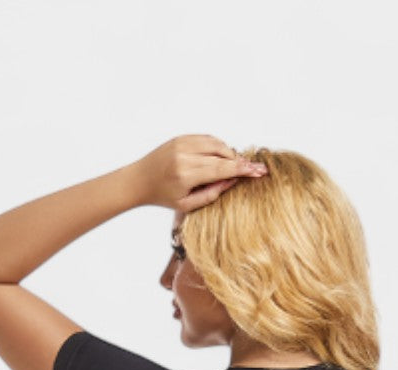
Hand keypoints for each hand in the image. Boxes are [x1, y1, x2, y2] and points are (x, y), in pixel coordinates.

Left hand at [132, 134, 268, 211]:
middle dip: (238, 160)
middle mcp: (185, 154)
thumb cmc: (162, 196)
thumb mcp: (187, 204)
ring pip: (216, 142)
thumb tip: (233, 180)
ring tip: (233, 165)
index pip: (222, 168)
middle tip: (249, 169)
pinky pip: (207, 138)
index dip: (243, 169)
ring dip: (229, 153)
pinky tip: (220, 157)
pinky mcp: (181, 137)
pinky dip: (218, 146)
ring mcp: (182, 142)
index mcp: (186, 173)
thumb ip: (211, 194)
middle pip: (222, 153)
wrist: (138, 180)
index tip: (259, 170)